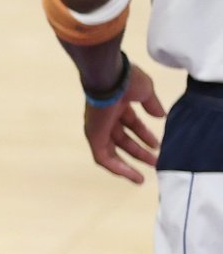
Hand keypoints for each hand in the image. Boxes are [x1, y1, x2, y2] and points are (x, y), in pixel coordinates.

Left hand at [84, 63, 164, 183]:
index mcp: (118, 104)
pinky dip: (117, 167)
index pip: (131, 123)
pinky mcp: (93, 137)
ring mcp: (98, 128)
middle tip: (155, 161)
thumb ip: (152, 104)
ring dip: (130, 162)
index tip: (158, 145)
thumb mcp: (145, 91)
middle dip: (139, 150)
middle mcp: (106, 117)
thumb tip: (160, 115)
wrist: (110, 78)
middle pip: (123, 139)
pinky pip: (103, 157)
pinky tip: (133, 175)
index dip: (144, 135)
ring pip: (113, 151)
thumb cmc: (127, 81)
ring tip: (145, 174)